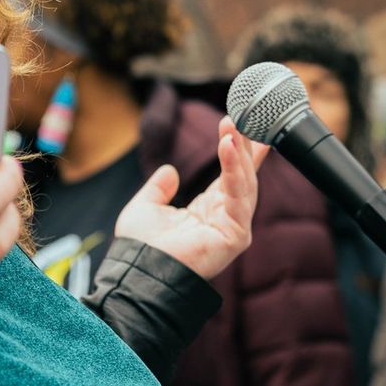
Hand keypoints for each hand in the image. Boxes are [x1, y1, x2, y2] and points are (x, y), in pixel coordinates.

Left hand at [115, 117, 267, 280]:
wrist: (138, 271)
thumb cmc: (140, 248)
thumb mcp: (146, 206)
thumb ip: (159, 188)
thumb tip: (170, 170)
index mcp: (207, 212)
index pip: (231, 176)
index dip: (239, 151)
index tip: (247, 124)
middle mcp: (224, 219)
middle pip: (242, 175)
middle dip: (242, 144)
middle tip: (242, 114)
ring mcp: (233, 228)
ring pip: (244, 182)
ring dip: (239, 152)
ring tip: (232, 124)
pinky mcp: (235, 236)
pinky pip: (238, 197)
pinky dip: (235, 170)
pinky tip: (228, 146)